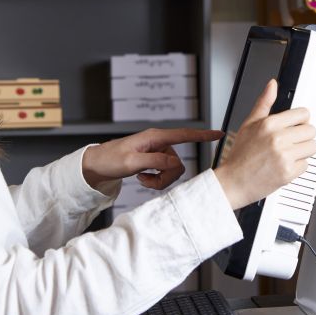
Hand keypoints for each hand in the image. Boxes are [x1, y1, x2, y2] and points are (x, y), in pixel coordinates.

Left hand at [81, 127, 223, 189]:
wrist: (97, 165)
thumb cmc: (110, 159)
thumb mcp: (132, 162)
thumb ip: (155, 161)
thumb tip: (175, 163)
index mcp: (155, 137)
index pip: (184, 135)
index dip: (203, 135)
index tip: (219, 134)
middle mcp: (158, 142)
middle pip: (178, 162)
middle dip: (167, 176)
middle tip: (147, 181)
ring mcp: (157, 152)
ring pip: (172, 170)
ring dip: (160, 180)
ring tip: (142, 179)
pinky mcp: (154, 161)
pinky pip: (165, 173)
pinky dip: (156, 181)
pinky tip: (142, 178)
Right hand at [214, 79, 315, 209]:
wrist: (233, 182)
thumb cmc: (240, 155)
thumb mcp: (249, 124)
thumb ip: (264, 103)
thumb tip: (272, 84)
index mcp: (270, 124)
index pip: (303, 114)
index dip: (301, 119)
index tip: (297, 124)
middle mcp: (278, 139)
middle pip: (311, 130)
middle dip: (303, 135)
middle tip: (292, 141)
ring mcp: (284, 156)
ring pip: (312, 147)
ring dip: (304, 151)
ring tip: (289, 153)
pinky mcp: (288, 173)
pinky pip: (306, 165)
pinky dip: (298, 167)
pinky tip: (285, 165)